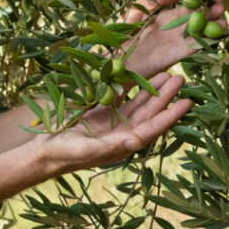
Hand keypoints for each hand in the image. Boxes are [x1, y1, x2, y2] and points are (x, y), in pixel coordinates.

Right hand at [30, 73, 190, 176]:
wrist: (41, 151)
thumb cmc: (64, 154)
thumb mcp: (87, 150)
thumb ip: (111, 146)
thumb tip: (135, 140)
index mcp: (122, 143)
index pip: (152, 127)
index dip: (170, 115)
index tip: (187, 102)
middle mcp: (121, 132)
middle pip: (148, 111)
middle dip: (164, 95)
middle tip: (181, 78)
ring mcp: (110, 121)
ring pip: (136, 102)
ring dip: (150, 89)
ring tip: (166, 74)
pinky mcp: (98, 112)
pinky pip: (117, 96)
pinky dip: (127, 85)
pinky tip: (136, 73)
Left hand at [120, 0, 226, 78]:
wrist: (112, 60)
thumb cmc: (122, 33)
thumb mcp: (137, 9)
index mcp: (168, 14)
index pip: (191, 2)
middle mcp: (176, 28)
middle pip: (201, 17)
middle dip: (214, 10)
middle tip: (222, 4)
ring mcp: (175, 42)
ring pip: (200, 33)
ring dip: (214, 28)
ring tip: (223, 21)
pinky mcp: (172, 56)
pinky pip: (190, 49)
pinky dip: (202, 42)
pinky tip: (213, 37)